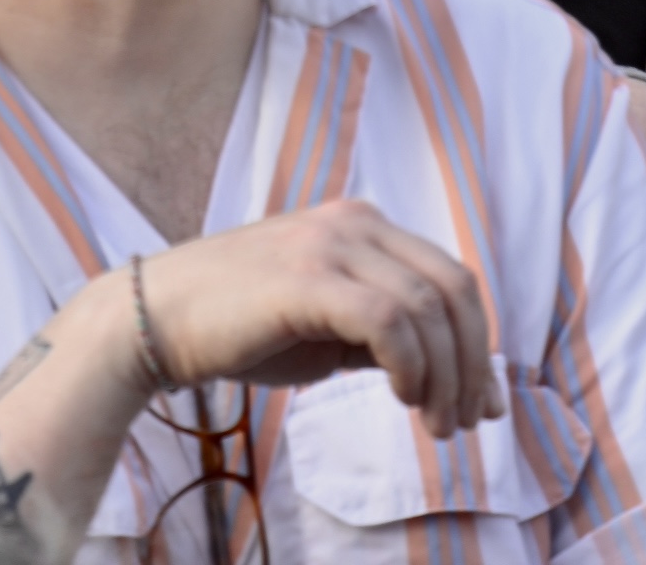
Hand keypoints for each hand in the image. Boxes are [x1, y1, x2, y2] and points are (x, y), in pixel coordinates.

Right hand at [137, 201, 501, 441]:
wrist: (163, 316)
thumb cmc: (245, 325)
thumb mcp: (331, 326)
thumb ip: (389, 338)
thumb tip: (462, 384)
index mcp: (363, 224)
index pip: (451, 277)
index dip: (478, 344)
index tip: (481, 403)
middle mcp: (353, 222)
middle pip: (452, 288)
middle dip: (470, 364)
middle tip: (461, 423)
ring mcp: (328, 244)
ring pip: (425, 307)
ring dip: (444, 377)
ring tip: (433, 424)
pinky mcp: (306, 278)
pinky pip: (387, 318)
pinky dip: (408, 363)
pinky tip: (401, 396)